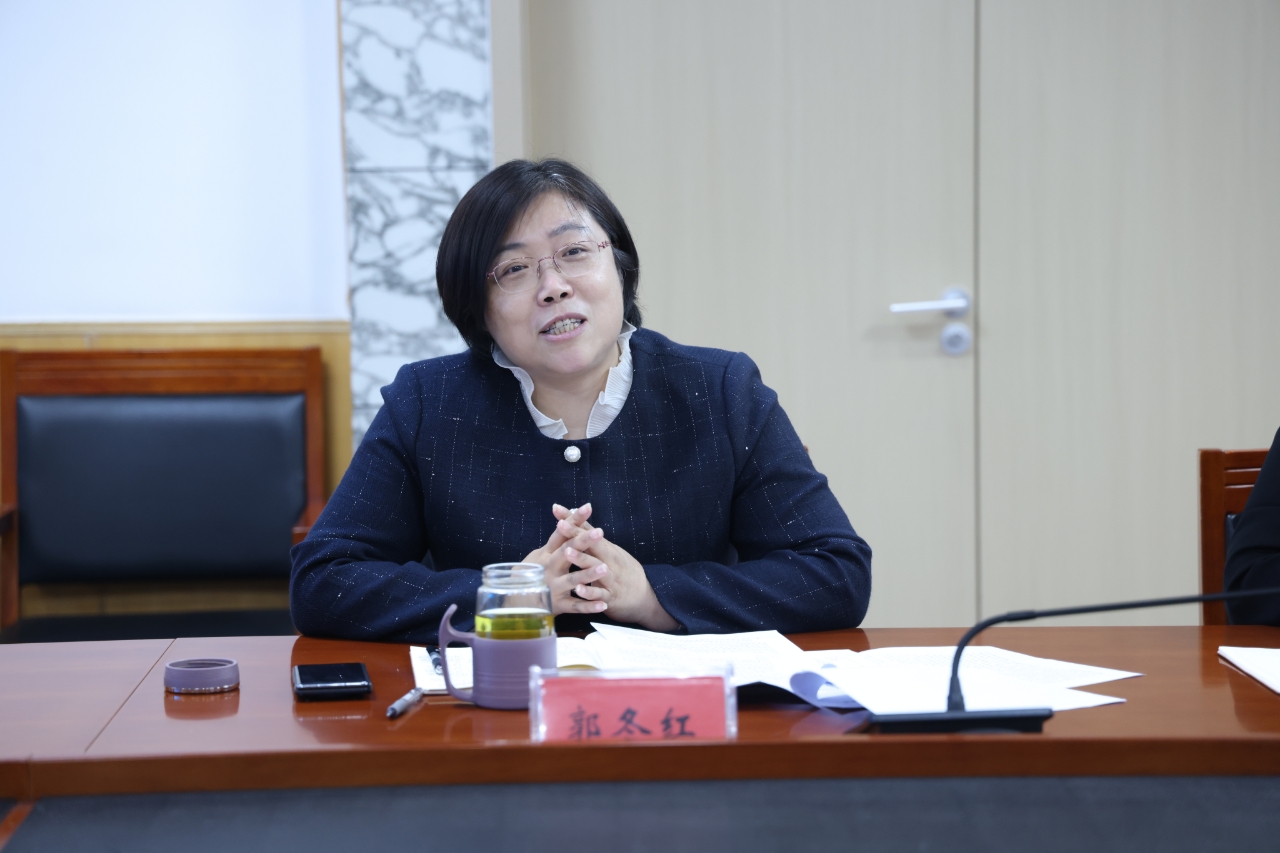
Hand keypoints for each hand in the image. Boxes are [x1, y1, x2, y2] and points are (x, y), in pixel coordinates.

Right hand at [522, 504, 609, 616]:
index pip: (561, 533)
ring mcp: (553, 587)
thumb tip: (565, 518)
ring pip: (572, 580)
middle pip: (566, 552)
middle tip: (599, 532)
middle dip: (582, 542)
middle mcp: (549, 568)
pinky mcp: (557, 605)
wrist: (514, 603)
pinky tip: (603, 605)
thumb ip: (555, 541)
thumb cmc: (531, 574)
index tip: (588, 507)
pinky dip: (588, 606)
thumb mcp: (539, 555)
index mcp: (546, 554)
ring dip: (588, 574)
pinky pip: (575, 606)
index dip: (573, 520)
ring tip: (605, 568)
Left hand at [551, 504, 679, 631]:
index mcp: (606, 549)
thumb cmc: (620, 568)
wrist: (643, 595)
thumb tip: (572, 513)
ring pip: (596, 568)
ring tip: (568, 553)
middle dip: (577, 535)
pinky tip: (578, 590)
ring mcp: (611, 579)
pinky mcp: (611, 597)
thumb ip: (588, 534)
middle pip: (592, 545)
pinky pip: (599, 594)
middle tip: (561, 526)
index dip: (573, 521)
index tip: (557, 510)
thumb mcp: (607, 549)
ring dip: (583, 560)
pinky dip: (589, 592)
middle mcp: (609, 561)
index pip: (588, 531)